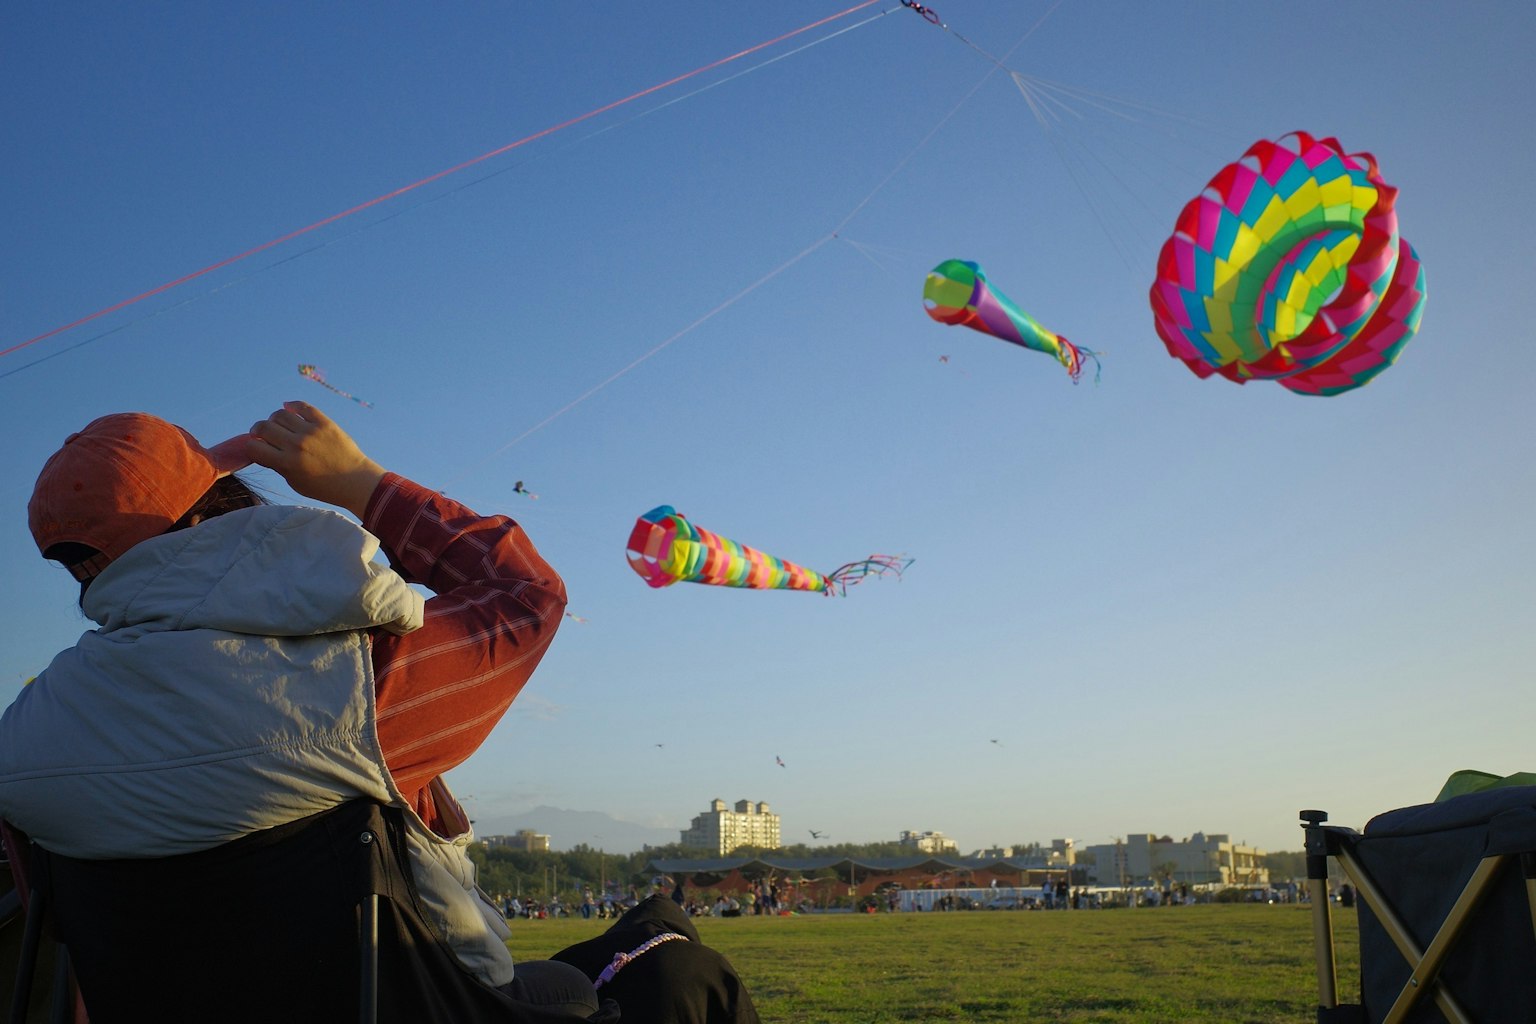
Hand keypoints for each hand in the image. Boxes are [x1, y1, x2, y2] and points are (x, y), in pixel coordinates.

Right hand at [245, 400, 385, 517]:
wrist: (356, 481)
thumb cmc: (323, 486)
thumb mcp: (294, 482)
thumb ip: (276, 465)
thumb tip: (259, 448)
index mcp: (287, 463)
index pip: (253, 447)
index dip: (250, 446)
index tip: (256, 446)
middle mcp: (296, 445)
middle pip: (263, 427)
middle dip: (258, 431)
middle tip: (263, 434)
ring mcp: (311, 432)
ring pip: (280, 414)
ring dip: (274, 419)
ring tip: (279, 426)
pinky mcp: (324, 423)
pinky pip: (302, 406)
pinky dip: (292, 406)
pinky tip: (290, 410)